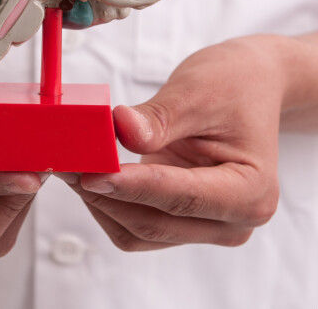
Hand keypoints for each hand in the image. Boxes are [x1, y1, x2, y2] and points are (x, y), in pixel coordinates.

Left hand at [60, 36, 284, 249]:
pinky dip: (108, 202)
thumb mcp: (198, 91)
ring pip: (138, 231)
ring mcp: (205, 225)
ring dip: (101, 202)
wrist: (250, 87)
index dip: (132, 187)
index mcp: (251, 192)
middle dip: (106, 194)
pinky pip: (134, 225)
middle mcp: (232, 221)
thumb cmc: (234, 84)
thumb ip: (160, 118)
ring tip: (72, 164)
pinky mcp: (180, 220)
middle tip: (66, 162)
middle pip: (155, 224)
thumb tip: (121, 129)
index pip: (182, 198)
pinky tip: (90, 173)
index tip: (92, 172)